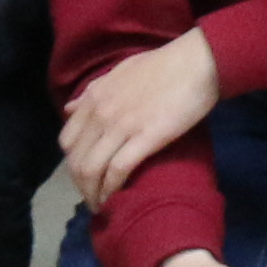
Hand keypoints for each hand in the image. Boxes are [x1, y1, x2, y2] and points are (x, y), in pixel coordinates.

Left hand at [62, 25, 223, 204]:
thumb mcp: (121, 72)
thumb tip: (69, 108)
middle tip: (94, 195)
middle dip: (82, 185)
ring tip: (102, 205)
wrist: (198, 61)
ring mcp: (122, 126)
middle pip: (77, 161)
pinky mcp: (146, 137)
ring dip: (93, 193)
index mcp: (94, 98)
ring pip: (91, 170)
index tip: (85, 174)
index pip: (67, 142)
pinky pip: (118, 170)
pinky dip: (111, 189)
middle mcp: (101, 114)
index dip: (73, 163)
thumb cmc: (164, 64)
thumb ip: (93, 91)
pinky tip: (116, 198)